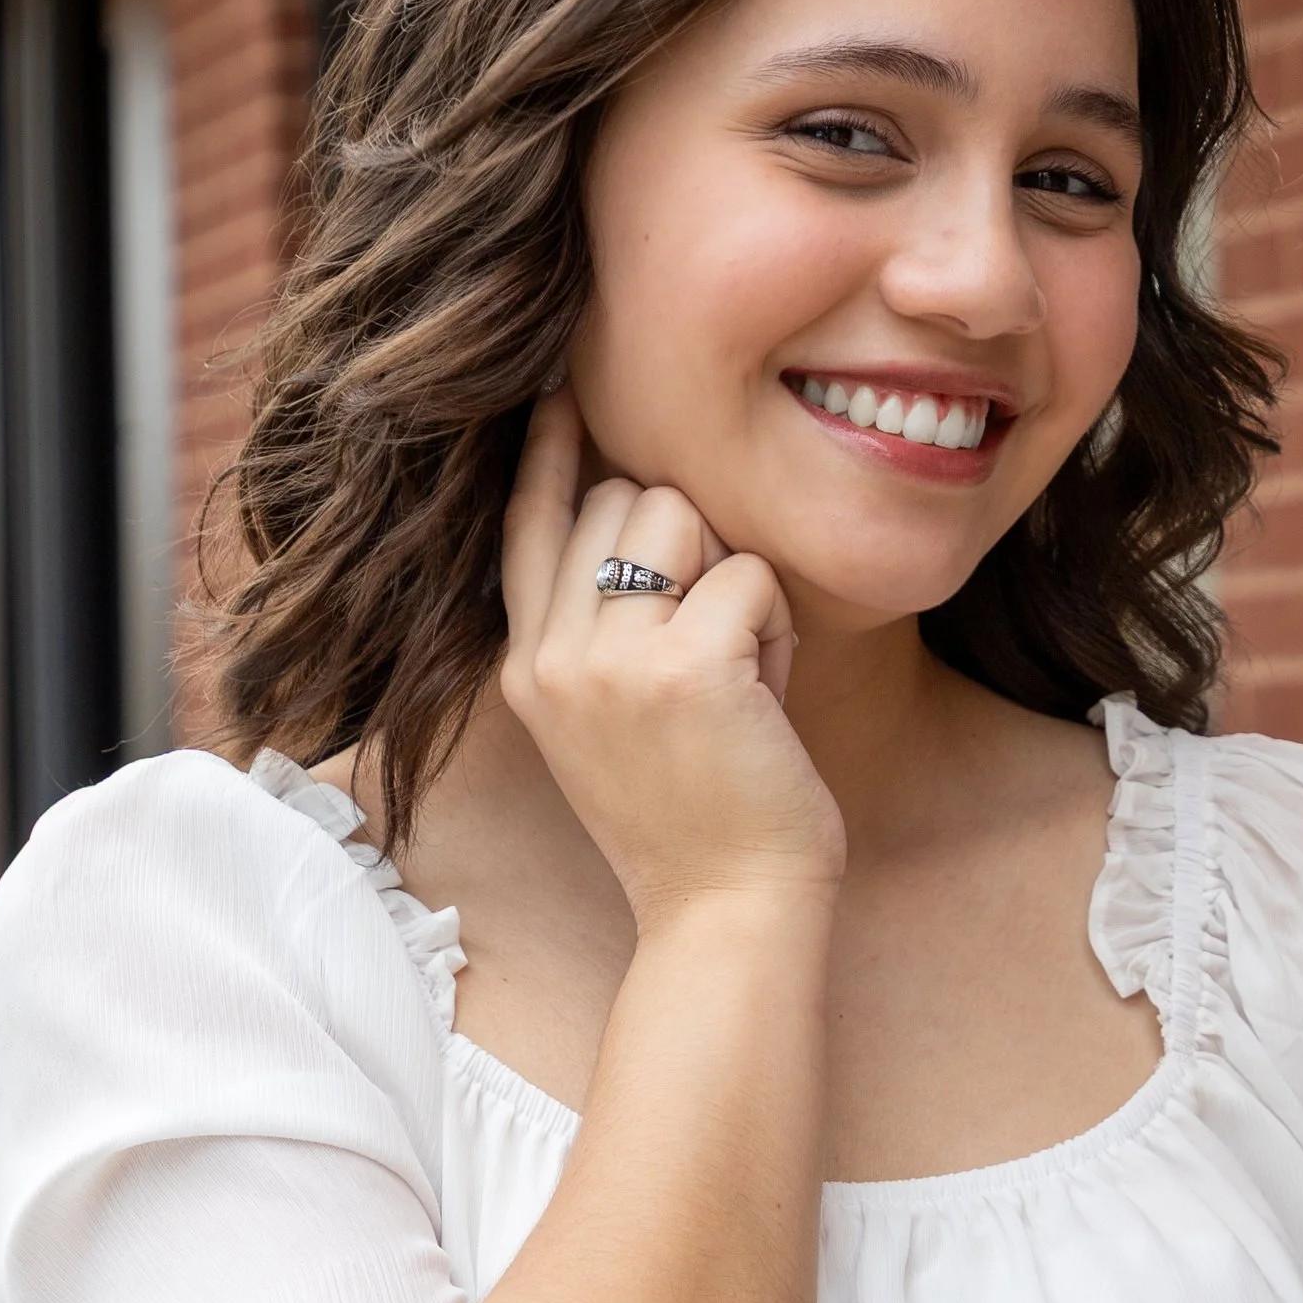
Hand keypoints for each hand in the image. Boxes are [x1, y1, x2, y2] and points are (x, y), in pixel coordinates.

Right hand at [500, 388, 844, 928]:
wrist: (724, 913)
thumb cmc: (695, 817)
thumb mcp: (613, 720)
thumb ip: (601, 631)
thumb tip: (635, 509)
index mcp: (528, 667)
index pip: (524, 525)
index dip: (545, 452)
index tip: (555, 389)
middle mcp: (554, 656)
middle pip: (622, 498)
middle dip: (689, 545)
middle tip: (716, 646)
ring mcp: (611, 661)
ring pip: (682, 518)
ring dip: (736, 580)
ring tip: (742, 671)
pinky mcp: (685, 667)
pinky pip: (751, 575)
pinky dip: (778, 628)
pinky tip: (768, 696)